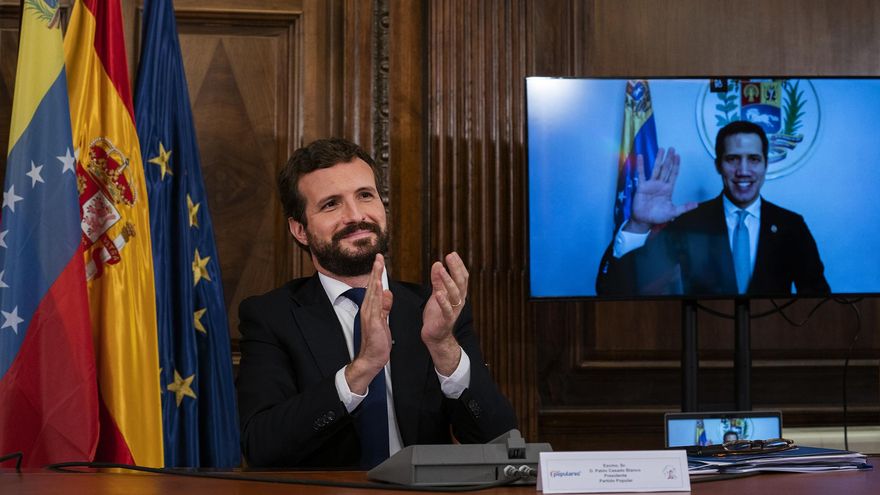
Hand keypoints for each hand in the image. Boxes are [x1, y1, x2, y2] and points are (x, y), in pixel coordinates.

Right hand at [345, 254, 392, 394]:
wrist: (371, 358)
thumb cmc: (377, 341)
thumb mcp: (383, 320)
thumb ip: (385, 306)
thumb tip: (387, 292)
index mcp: (371, 308)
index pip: (374, 287)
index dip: (377, 273)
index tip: (380, 260)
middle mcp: (368, 309)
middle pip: (372, 286)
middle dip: (375, 270)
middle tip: (378, 256)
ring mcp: (369, 315)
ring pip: (372, 293)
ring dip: (375, 278)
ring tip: (378, 264)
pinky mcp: (373, 323)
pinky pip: (376, 306)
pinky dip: (377, 295)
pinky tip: (380, 286)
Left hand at [421, 252, 466, 374]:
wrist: (435, 336)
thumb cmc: (436, 315)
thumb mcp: (436, 294)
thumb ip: (437, 281)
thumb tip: (437, 264)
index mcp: (457, 294)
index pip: (462, 277)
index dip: (458, 266)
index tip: (452, 255)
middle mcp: (458, 301)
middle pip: (460, 283)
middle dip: (456, 269)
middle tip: (450, 257)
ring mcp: (453, 311)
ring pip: (454, 294)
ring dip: (448, 281)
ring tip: (442, 270)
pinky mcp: (446, 320)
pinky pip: (447, 310)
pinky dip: (443, 301)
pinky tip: (438, 293)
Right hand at [626, 147, 696, 232]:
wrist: (644, 220)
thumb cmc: (658, 216)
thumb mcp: (673, 212)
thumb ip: (684, 207)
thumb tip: (696, 204)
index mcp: (668, 189)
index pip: (674, 174)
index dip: (676, 165)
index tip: (678, 156)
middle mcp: (660, 184)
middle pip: (666, 169)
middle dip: (669, 159)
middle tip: (671, 148)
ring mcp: (651, 184)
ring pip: (656, 169)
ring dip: (658, 159)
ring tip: (661, 149)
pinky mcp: (642, 186)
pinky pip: (641, 174)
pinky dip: (641, 165)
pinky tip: (641, 156)